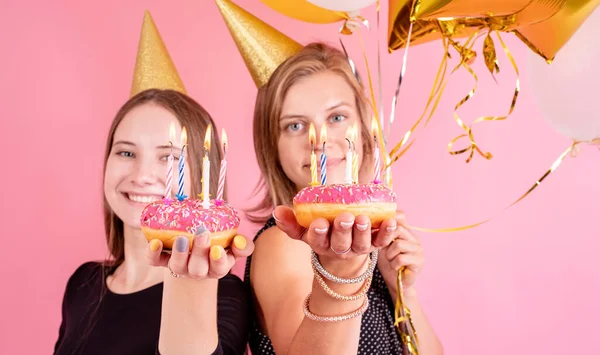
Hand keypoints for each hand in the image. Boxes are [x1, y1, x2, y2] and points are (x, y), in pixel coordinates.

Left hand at [146, 226, 253, 279]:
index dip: (218, 261)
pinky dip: (152, 254)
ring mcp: (179, 267)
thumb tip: (239, 240)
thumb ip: (242, 245)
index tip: (218, 249)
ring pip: (177, 267)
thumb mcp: (234, 247)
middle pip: (197, 269)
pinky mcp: (163, 261)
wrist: (195, 252)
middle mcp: (197, 271)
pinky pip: (155, 261)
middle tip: (202, 233)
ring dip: (179, 254)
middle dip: (199, 252)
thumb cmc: (218, 247)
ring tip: (181, 238)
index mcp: (216, 268)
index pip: (219, 269)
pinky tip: (154, 242)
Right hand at [272, 206, 396, 263]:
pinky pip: (381, 241)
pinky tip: (392, 221)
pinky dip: (387, 232)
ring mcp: (358, 248)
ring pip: (361, 244)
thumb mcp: (304, 229)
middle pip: (341, 243)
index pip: (318, 240)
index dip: (318, 232)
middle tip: (345, 217)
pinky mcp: (374, 244)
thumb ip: (290, 221)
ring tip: (363, 218)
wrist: (342, 248)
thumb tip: (278, 210)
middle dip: (343, 230)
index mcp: (321, 244)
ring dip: (363, 231)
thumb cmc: (322, 233)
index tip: (319, 222)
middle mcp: (340, 249)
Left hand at [377, 211, 423, 293]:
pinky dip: (394, 264)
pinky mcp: (419, 261)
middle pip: (398, 228)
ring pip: (398, 244)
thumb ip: (381, 232)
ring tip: (391, 260)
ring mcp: (418, 249)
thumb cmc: (388, 261)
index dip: (388, 220)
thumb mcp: (382, 244)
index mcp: (406, 231)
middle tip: (383, 248)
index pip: (400, 216)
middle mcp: (414, 238)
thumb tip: (372, 219)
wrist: (395, 282)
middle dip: (385, 239)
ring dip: (389, 254)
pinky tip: (395, 267)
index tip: (378, 228)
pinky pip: (401, 258)